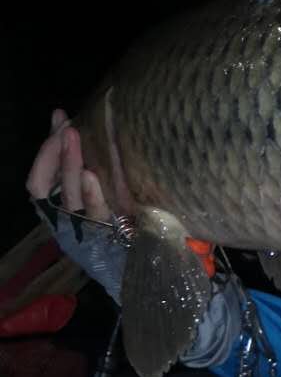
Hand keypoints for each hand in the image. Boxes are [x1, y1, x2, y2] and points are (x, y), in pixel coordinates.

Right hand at [25, 109, 125, 302]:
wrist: (147, 259)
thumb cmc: (120, 215)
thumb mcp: (95, 181)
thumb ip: (76, 155)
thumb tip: (61, 117)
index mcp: (59, 210)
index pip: (38, 180)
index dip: (45, 151)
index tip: (60, 119)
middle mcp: (66, 221)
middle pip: (48, 186)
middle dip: (56, 153)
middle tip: (67, 127)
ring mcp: (85, 230)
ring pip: (69, 197)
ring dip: (69, 165)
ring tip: (74, 137)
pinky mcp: (108, 236)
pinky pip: (96, 214)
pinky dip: (92, 194)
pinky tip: (91, 175)